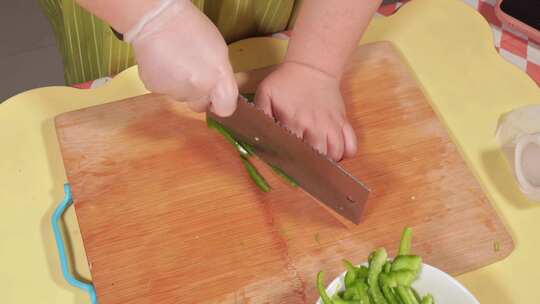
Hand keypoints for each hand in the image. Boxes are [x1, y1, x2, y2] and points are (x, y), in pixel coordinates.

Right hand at [131, 0, 237, 115]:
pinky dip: (164, 80)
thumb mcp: (219, 51)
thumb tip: (218, 91)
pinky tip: (163, 62)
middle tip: (193, 71)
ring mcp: (175, 91)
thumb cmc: (191, 28)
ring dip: (181, 85)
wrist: (156, 20)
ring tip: (176, 61)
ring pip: (181, 97)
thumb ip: (221, 77)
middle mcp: (198, 90)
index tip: (216, 96)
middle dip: (199, 94)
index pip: (225, 109)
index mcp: (217, 78)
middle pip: (200, 105)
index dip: (221, 103)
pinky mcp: (155, 89)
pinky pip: (163, 90)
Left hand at [255, 62, 357, 160]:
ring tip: (318, 156)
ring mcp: (332, 124)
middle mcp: (316, 126)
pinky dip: (345, 152)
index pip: (294, 151)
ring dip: (328, 159)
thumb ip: (261, 114)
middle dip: (310, 163)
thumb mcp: (266, 94)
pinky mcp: (343, 121)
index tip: (287, 160)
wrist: (312, 67)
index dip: (290, 159)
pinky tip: (334, 149)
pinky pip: (351, 145)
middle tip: (303, 161)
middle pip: (318, 157)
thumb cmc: (286, 82)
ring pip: (336, 153)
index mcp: (295, 121)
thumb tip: (255, 134)